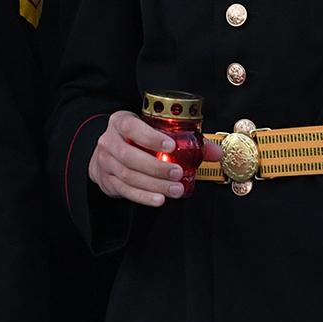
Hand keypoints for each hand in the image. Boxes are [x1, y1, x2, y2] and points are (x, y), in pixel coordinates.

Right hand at [87, 110, 220, 205]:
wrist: (106, 154)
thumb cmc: (135, 140)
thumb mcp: (153, 131)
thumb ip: (184, 139)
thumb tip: (216, 152)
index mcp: (121, 122)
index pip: (132, 127)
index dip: (151, 137)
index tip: (171, 146)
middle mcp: (109, 141)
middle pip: (130, 156)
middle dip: (156, 167)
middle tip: (178, 174)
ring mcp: (106, 162)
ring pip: (129, 176)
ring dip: (154, 185)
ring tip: (175, 190)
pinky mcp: (107, 180)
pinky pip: (126, 191)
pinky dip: (144, 197)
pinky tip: (159, 199)